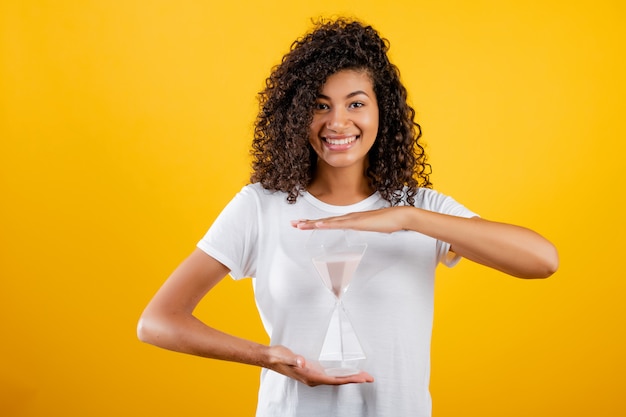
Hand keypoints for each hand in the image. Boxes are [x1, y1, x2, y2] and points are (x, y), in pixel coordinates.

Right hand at [266, 345, 373, 386]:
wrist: (270, 358)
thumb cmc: (278, 356)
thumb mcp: (285, 356)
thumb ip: (294, 360)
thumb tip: (303, 363)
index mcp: (310, 376)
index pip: (333, 380)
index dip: (348, 379)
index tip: (361, 378)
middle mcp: (314, 378)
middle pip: (338, 381)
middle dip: (354, 379)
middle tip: (370, 378)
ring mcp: (314, 375)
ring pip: (336, 378)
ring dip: (350, 377)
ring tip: (364, 376)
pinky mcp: (313, 370)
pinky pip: (331, 374)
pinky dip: (342, 373)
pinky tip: (348, 372)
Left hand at [291, 206, 410, 233]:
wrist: (400, 216)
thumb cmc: (389, 221)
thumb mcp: (373, 227)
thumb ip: (366, 227)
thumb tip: (363, 228)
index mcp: (351, 219)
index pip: (329, 221)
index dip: (315, 223)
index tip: (303, 223)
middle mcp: (348, 217)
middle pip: (324, 220)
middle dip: (308, 222)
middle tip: (293, 223)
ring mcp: (352, 219)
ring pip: (328, 222)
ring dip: (313, 223)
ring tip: (299, 225)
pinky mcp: (357, 222)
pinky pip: (339, 224)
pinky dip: (327, 224)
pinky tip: (318, 225)